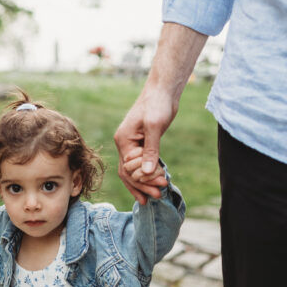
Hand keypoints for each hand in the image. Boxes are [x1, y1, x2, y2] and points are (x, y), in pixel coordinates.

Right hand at [114, 86, 177, 203]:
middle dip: (142, 186)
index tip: (159, 185)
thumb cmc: (157, 104)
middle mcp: (124, 144)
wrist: (163, 90)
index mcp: (123, 140)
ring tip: (156, 195)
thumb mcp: (154, 127)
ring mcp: (132, 144)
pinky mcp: (143, 143)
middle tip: (157, 196)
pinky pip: (141, 163)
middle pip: (128, 173)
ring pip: (134, 170)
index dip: (142, 180)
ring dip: (144, 183)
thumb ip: (150, 150)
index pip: (128, 168)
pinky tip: (155, 183)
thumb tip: (146, 173)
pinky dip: (148, 174)